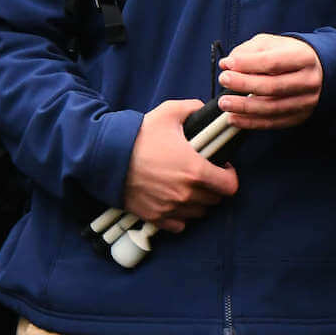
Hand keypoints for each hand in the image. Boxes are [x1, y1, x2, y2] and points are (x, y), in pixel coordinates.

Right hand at [123, 98, 240, 231]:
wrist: (105, 156)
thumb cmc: (138, 135)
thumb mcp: (169, 113)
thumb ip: (193, 108)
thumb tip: (204, 109)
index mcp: (196, 171)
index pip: (230, 186)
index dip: (229, 176)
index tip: (221, 168)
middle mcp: (186, 194)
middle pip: (215, 200)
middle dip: (214, 187)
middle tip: (203, 175)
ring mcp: (170, 208)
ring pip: (199, 213)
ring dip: (198, 202)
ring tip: (189, 187)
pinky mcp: (155, 217)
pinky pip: (179, 225)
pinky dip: (180, 216)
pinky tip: (175, 201)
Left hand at [217, 34, 322, 130]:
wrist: (316, 71)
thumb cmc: (289, 55)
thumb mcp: (271, 44)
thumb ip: (248, 51)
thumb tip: (227, 64)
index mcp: (304, 58)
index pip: (273, 62)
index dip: (248, 64)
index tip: (228, 64)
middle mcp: (309, 81)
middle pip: (273, 86)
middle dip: (244, 84)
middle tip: (224, 80)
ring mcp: (306, 101)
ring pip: (272, 108)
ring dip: (244, 107)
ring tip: (224, 102)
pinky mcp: (300, 117)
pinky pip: (273, 123)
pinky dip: (251, 123)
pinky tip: (234, 118)